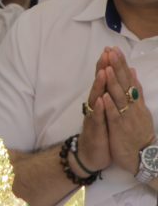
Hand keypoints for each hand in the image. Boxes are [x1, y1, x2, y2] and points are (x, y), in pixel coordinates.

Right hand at [78, 56, 110, 173]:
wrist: (91, 156)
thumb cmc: (101, 133)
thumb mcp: (107, 113)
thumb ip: (109, 96)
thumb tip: (114, 80)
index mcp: (102, 102)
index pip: (105, 80)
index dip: (108, 65)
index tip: (112, 50)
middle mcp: (95, 107)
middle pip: (99, 85)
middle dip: (102, 69)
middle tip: (105, 54)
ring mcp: (93, 117)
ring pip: (96, 99)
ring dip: (99, 86)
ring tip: (103, 72)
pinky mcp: (94, 130)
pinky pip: (96, 118)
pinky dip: (98, 108)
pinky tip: (101, 100)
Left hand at [100, 47, 154, 173]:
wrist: (142, 155)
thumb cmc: (138, 130)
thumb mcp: (139, 107)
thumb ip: (135, 90)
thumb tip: (133, 71)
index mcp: (135, 100)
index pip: (128, 78)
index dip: (121, 64)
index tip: (114, 49)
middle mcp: (132, 105)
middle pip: (124, 83)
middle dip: (117, 67)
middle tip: (111, 51)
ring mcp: (126, 116)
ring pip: (119, 97)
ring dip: (112, 82)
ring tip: (106, 68)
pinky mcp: (120, 128)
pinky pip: (114, 116)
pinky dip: (109, 106)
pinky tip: (103, 96)